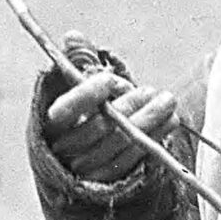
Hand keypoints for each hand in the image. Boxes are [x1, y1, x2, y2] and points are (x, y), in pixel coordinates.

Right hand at [43, 34, 178, 182]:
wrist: (88, 158)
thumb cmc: (86, 112)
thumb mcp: (82, 86)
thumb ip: (79, 61)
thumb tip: (73, 36)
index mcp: (50, 124)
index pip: (62, 112)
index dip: (86, 96)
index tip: (110, 81)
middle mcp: (65, 150)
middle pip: (99, 128)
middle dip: (128, 106)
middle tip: (151, 91)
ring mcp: (87, 170)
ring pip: (120, 144)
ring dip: (148, 121)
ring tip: (167, 101)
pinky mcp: (109, 183)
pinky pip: (134, 161)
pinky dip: (155, 138)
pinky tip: (170, 121)